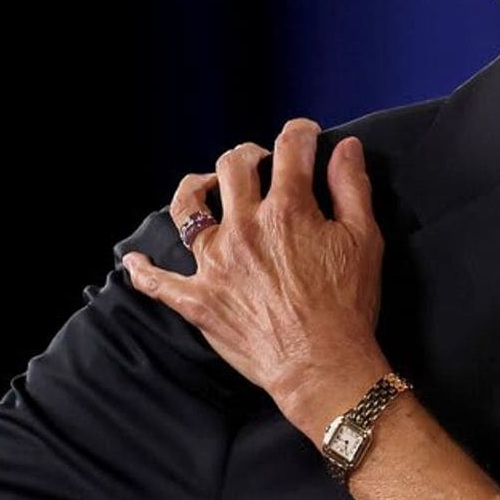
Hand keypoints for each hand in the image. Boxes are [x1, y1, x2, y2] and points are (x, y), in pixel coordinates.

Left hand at [124, 118, 389, 433]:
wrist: (322, 365)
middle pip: (232, 167)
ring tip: (206, 186)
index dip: (299, 134)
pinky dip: (144, 271)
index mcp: (288, 210)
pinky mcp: (198, 300)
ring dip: (195, 188)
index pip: (289, 150)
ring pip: (188, 209)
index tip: (305, 135)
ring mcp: (215, 263)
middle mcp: (244, 228)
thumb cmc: (348, 306)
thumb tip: (345, 147)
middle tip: (260, 163)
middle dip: (248, 155)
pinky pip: (158, 283)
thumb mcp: (365, 241)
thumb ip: (352, 188)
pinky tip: (135, 261)